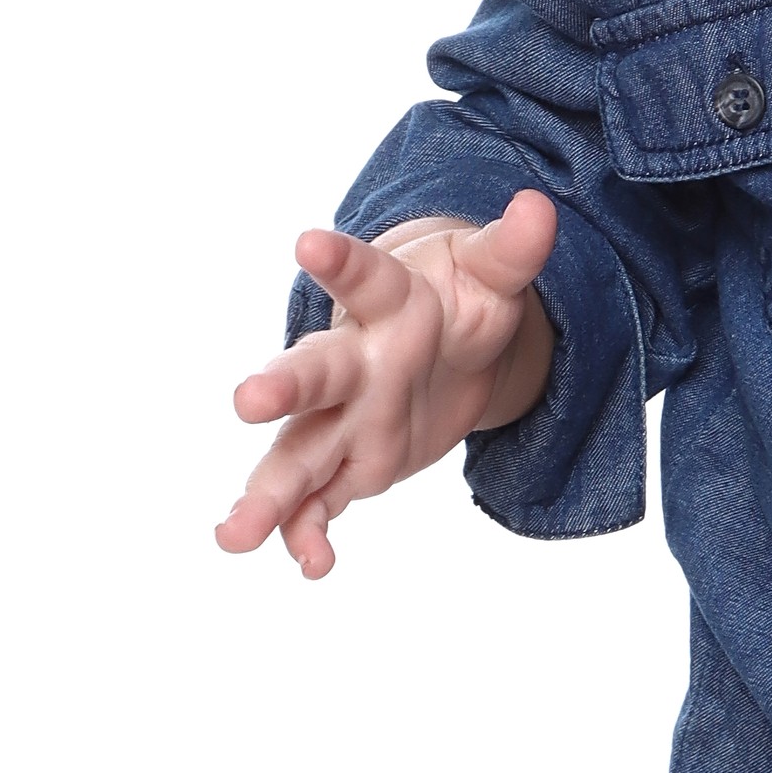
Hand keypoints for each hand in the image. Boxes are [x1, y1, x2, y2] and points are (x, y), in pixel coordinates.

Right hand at [215, 191, 557, 579]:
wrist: (442, 340)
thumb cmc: (461, 298)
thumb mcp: (492, 275)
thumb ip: (512, 250)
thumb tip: (539, 208)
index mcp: (388, 303)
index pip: (364, 278)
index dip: (340, 262)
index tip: (306, 243)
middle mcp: (354, 362)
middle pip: (313, 371)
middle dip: (283, 387)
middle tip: (248, 401)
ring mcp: (345, 418)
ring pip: (297, 454)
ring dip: (268, 493)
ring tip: (233, 535)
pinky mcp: (350, 463)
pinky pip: (322, 502)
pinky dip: (311, 533)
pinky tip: (309, 565)